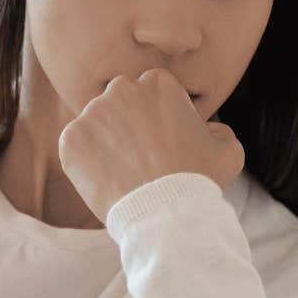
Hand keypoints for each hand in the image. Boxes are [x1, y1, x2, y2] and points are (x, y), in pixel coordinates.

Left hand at [57, 68, 244, 220]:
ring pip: (96, 125)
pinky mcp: (70, 139)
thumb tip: (206, 129)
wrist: (164, 213)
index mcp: (158, 83)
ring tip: (123, 172)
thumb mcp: (227, 151)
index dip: (156, 118)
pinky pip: (76, 146)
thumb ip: (218, 130)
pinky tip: (105, 179)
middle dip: (127, 123)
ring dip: (106, 142)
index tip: (160, 141)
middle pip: (120, 102)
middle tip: (139, 156)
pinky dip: (85, 162)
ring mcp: (92, 113)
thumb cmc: (198, 181)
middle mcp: (122, 89)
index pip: (150, 93)